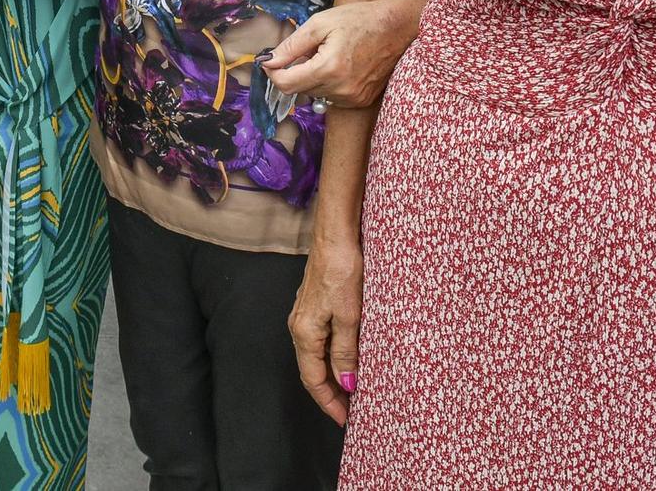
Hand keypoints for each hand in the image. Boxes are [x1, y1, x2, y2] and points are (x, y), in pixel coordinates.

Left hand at [261, 0, 412, 107]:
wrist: (396, 27)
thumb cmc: (358, 20)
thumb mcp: (319, 24)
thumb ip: (291, 46)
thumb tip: (268, 61)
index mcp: (328, 69)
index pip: (285, 84)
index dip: (272, 72)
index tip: (270, 60)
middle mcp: (341, 89)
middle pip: (299, 90)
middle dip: (295, 70)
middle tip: (308, 49)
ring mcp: (353, 98)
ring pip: (315, 94)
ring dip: (312, 77)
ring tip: (328, 55)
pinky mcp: (361, 100)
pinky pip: (332, 97)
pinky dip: (328, 83)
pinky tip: (340, 65)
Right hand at [289, 234, 362, 424]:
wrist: (335, 235)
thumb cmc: (342, 270)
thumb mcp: (349, 316)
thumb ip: (346, 351)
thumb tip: (347, 383)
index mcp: (305, 333)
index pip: (313, 380)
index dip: (329, 403)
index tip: (347, 421)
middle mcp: (300, 326)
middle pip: (313, 371)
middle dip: (331, 393)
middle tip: (354, 412)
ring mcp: (306, 315)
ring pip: (318, 356)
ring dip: (334, 376)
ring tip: (355, 390)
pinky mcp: (315, 304)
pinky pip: (322, 341)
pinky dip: (334, 357)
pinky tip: (349, 358)